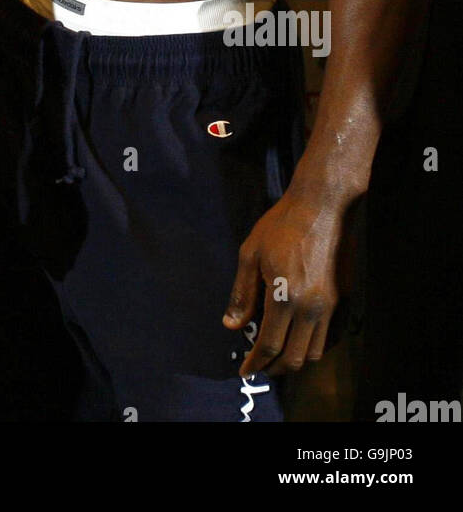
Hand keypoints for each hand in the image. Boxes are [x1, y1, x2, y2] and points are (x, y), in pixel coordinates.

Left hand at [223, 187, 346, 376]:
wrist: (323, 206)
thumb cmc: (281, 226)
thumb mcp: (250, 254)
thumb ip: (242, 294)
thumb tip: (231, 325)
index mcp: (284, 297)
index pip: (269, 345)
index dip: (255, 363)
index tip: (244, 370)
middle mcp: (311, 308)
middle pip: (294, 357)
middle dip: (274, 368)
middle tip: (259, 365)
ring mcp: (332, 306)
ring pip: (314, 351)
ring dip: (294, 359)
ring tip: (278, 352)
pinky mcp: (345, 299)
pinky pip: (331, 337)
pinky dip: (314, 346)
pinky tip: (300, 337)